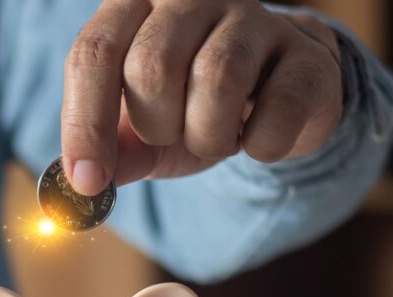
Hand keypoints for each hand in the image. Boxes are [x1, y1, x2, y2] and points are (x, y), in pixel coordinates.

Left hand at [62, 0, 342, 194]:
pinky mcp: (307, 54)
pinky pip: (278, 109)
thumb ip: (113, 151)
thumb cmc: (188, 109)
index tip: (88, 181)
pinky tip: (255, 139)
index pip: (94, 54)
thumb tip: (87, 182)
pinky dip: (259, 145)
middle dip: (154, 126)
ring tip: (212, 137)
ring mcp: (254, 18)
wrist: (272, 100)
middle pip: (152, 66)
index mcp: (134, 6)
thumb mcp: (139, 132)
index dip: (85, 124)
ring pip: (216, 78)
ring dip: (206, 136)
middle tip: (168, 136)